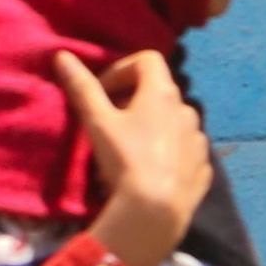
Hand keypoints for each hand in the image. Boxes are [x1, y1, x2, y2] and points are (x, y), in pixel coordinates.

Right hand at [55, 47, 213, 265]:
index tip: (102, 91)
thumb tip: (62, 55)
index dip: (121, 69)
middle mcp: (188, 111)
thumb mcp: (97, 121)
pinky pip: (184, 148)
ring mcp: (199, 140)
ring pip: (173, 121)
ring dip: (151, 124)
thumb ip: (82, 87)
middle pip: (160, 91)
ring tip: (127, 147)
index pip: (148, 60)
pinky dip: (167, 149)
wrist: (157, 211)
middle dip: (132, 98)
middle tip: (108, 120)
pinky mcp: (203, 167)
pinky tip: (148, 169)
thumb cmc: (125, 159)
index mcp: (164, 94)